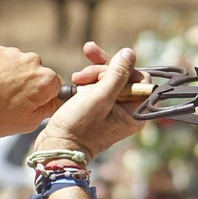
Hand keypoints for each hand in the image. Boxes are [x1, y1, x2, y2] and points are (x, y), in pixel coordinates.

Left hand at [0, 45, 60, 137]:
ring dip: (9, 80)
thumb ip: (48, 110)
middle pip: (35, 75)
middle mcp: (32, 61)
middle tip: (11, 104)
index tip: (33, 108)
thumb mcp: (28, 123)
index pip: (56, 87)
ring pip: (16, 67)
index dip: (45, 99)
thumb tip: (56, 101)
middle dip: (27, 87)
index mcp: (46, 80)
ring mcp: (11, 52)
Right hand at [38, 43, 143, 159]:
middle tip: (83, 74)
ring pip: (109, 78)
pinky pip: (99, 86)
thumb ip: (117, 74)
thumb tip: (130, 53)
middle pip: (123, 76)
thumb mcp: (100, 97)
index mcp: (135, 112)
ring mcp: (113, 109)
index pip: (140, 79)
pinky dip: (88, 81)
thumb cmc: (79, 126)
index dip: (122, 70)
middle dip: (103, 70)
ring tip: (75, 78)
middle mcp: (128, 111)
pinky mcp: (99, 107)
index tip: (104, 73)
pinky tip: (75, 80)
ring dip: (92, 73)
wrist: (57, 145)